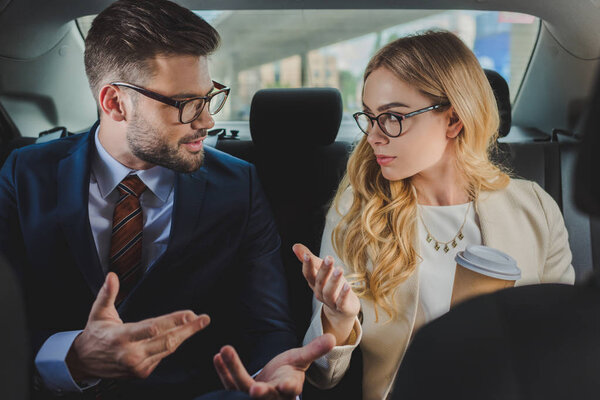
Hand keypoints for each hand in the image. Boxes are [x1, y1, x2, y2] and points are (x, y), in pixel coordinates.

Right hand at [66, 272, 209, 380]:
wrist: (84, 362)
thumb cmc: (96, 333)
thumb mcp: (98, 312)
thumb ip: (107, 294)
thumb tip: (112, 276)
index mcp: (120, 337)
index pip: (151, 328)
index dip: (173, 321)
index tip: (189, 314)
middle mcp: (131, 354)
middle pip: (166, 340)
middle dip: (188, 329)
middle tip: (203, 318)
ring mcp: (138, 366)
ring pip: (168, 349)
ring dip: (186, 335)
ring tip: (200, 322)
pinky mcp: (143, 372)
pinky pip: (163, 355)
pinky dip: (174, 343)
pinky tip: (184, 333)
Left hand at [213, 334, 335, 398]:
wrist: (272, 382)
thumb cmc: (287, 370)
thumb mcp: (300, 359)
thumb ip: (314, 350)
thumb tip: (332, 338)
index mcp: (289, 389)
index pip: (290, 390)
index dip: (288, 388)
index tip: (286, 385)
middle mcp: (271, 396)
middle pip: (264, 394)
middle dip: (259, 391)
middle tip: (254, 389)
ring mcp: (253, 396)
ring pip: (242, 386)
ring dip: (233, 369)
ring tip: (225, 350)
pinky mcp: (238, 391)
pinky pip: (228, 383)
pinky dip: (223, 371)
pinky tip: (218, 356)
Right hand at [292, 244, 359, 344]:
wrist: (342, 310)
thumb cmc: (330, 285)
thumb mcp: (320, 270)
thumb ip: (308, 259)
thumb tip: (295, 246)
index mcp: (314, 282)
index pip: (308, 274)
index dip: (307, 265)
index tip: (307, 255)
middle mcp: (320, 292)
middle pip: (320, 281)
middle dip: (324, 270)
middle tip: (329, 258)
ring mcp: (330, 301)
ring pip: (329, 292)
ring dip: (333, 281)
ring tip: (339, 270)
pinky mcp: (342, 307)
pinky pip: (341, 302)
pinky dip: (343, 294)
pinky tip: (347, 286)